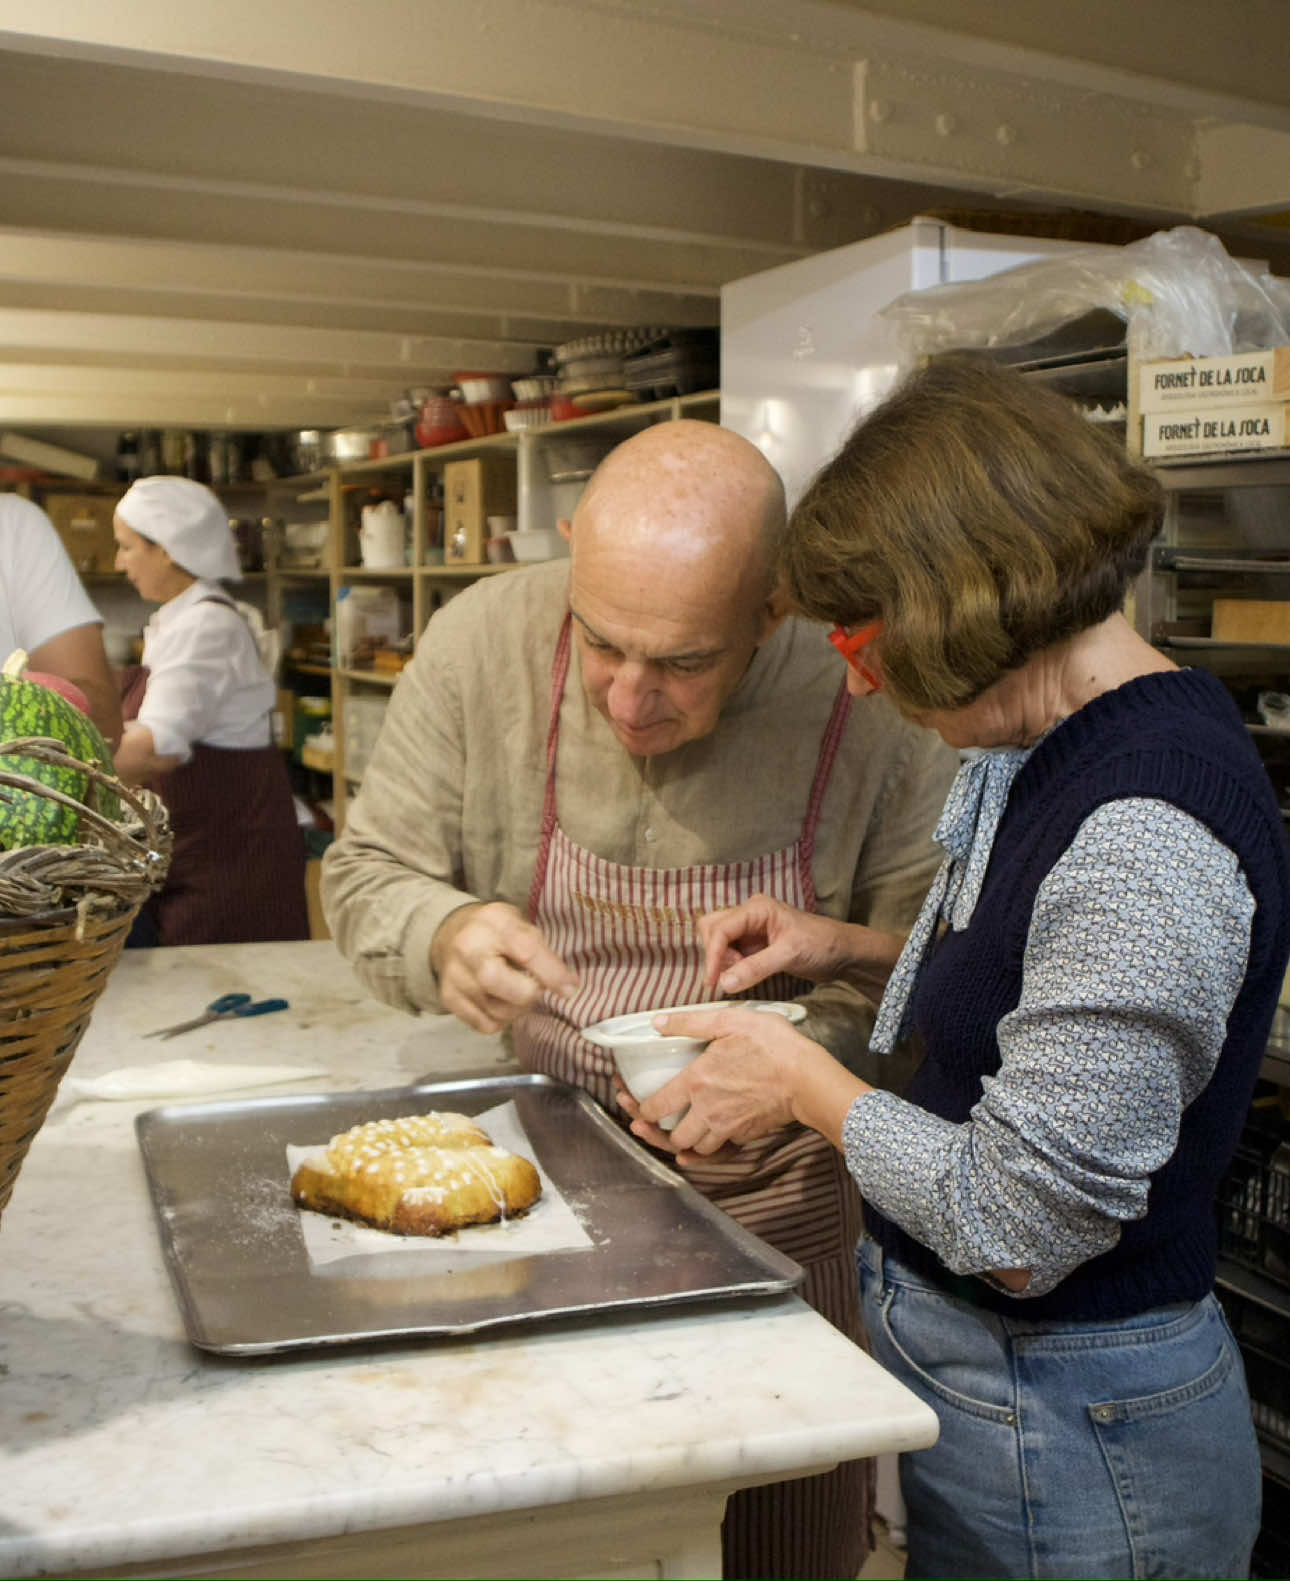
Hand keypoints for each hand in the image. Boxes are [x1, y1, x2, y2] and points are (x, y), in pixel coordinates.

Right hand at [430, 902, 577, 1034]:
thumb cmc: (497, 932)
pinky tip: (502, 1002)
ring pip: (496, 1011)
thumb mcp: (520, 925)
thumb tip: (568, 986)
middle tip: (537, 989)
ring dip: (518, 1009)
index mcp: (493, 922)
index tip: (570, 988)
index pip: (524, 949)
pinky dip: (502, 1020)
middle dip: (527, 993)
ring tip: (518, 992)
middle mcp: (468, 948)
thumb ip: (542, 951)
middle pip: (497, 981)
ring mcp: (455, 975)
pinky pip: (486, 1024)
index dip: (551, 972)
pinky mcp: (449, 998)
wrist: (452, 935)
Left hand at [628, 1006, 812, 1157]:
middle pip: (672, 1137)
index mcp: (696, 1082)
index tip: (634, 1103)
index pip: (655, 1107)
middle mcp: (707, 1110)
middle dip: (656, 1133)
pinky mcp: (744, 1135)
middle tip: (645, 1124)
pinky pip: (717, 1153)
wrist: (807, 1077)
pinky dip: (703, 1155)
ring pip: (694, 1149)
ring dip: (681, 1144)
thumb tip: (657, 1022)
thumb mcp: (729, 1022)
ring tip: (672, 1132)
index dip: (640, 1109)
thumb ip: (690, 1023)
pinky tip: (695, 1152)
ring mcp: (727, 1127)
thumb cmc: (772, 1045)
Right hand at [699, 893, 861, 994]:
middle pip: (712, 929)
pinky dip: (730, 966)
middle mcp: (749, 916)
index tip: (713, 980)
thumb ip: (755, 968)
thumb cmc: (822, 944)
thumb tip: (724, 982)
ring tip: (739, 976)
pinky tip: (742, 977)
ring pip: (719, 941)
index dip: (713, 955)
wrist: (843, 953)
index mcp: (756, 908)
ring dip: (721, 961)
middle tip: (728, 976)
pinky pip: (731, 953)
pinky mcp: (755, 946)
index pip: (721, 928)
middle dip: (715, 954)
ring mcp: (751, 930)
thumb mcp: (789, 955)